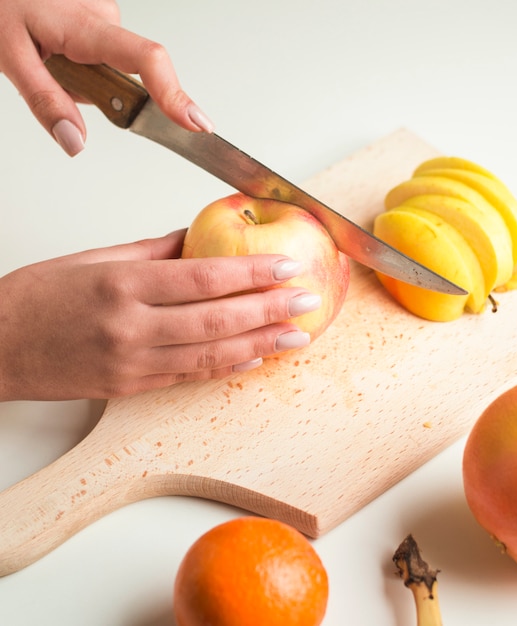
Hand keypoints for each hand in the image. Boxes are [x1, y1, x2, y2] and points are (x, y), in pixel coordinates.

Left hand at [0, 0, 212, 156]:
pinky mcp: (97, 12)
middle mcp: (103, 14)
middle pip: (130, 71)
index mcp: (85, 26)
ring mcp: (102, 10)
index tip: (196, 124)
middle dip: (98, 89)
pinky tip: (55, 47)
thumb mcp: (9, 54)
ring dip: (84, 74)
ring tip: (47, 55)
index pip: (147, 61)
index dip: (176, 95)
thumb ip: (44, 101)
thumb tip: (75, 142)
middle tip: (56, 73)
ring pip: (111, 63)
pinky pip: (101, 50)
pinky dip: (82, 60)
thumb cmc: (1, 1)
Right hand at [0, 231, 320, 400]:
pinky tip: (255, 359)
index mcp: (122, 285)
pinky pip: (189, 376)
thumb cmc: (36, 298)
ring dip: (261, 345)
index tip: (287, 266)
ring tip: (297, 336)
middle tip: (308, 301)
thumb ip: (153, 250)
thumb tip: (198, 238)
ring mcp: (133, 363)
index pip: (204, 278)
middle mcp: (132, 327)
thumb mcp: (93, 258)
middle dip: (270, 310)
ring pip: (211, 354)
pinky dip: (226, 368)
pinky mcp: (131, 387)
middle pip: (217, 319)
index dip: (252, 272)